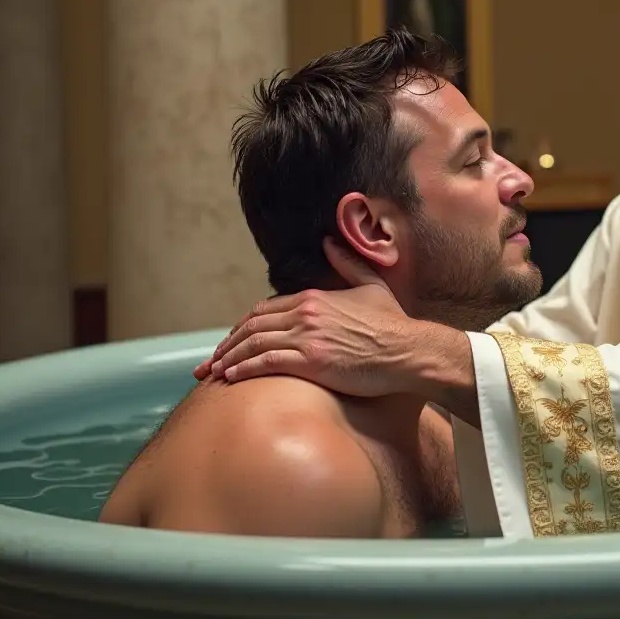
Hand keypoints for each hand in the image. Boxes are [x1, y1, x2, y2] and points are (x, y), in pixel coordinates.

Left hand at [194, 238, 424, 396]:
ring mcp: (307, 337)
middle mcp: (306, 314)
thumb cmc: (394, 324)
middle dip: (227, 344)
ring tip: (213, 372)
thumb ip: (348, 263)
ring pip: (254, 343)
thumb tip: (329, 241)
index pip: (265, 309)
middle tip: (209, 361)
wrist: (410, 351)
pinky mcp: (311, 362)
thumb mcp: (372, 286)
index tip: (231, 341)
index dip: (243, 326)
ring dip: (228, 358)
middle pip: (252, 326)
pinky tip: (231, 377)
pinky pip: (266, 363)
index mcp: (315, 297)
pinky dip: (244, 369)